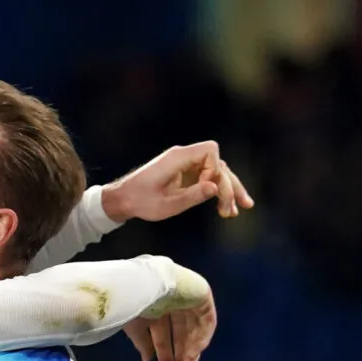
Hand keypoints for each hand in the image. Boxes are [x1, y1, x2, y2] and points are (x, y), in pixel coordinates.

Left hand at [101, 141, 254, 222]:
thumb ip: (191, 196)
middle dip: (229, 184)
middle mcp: (183, 157)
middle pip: (217, 163)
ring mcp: (185, 166)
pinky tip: (226, 208)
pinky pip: (206, 180)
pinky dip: (216, 192)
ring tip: (239, 209)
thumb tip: (215, 188)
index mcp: (177, 157)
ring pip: (215, 172)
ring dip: (227, 190)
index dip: (214, 169)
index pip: (210, 151)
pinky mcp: (185, 175)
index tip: (207, 189)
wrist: (122, 200)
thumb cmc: (139, 202)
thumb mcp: (165, 204)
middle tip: (238, 207)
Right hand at [125, 289, 216, 360]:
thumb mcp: (135, 327)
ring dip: (192, 348)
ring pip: (193, 327)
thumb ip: (142, 343)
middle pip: (180, 331)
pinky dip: (202, 335)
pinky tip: (196, 351)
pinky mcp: (201, 294)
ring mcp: (187, 297)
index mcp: (153, 307)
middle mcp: (170, 302)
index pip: (163, 332)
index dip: (165, 352)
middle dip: (181, 352)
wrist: (143, 283)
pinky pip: (206, 319)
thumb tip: (147, 359)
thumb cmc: (132, 302)